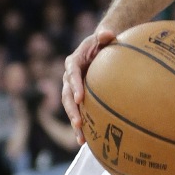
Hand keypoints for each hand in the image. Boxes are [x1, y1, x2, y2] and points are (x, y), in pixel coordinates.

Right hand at [62, 28, 116, 144]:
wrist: (100, 47)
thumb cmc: (104, 42)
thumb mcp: (104, 37)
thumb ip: (105, 35)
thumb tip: (108, 33)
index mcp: (73, 62)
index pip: (72, 75)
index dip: (74, 86)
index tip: (80, 98)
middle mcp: (69, 77)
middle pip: (67, 95)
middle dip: (72, 110)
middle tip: (79, 123)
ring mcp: (72, 88)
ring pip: (70, 107)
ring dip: (75, 122)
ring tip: (80, 138)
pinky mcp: (78, 96)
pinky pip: (78, 111)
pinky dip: (81, 124)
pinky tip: (86, 141)